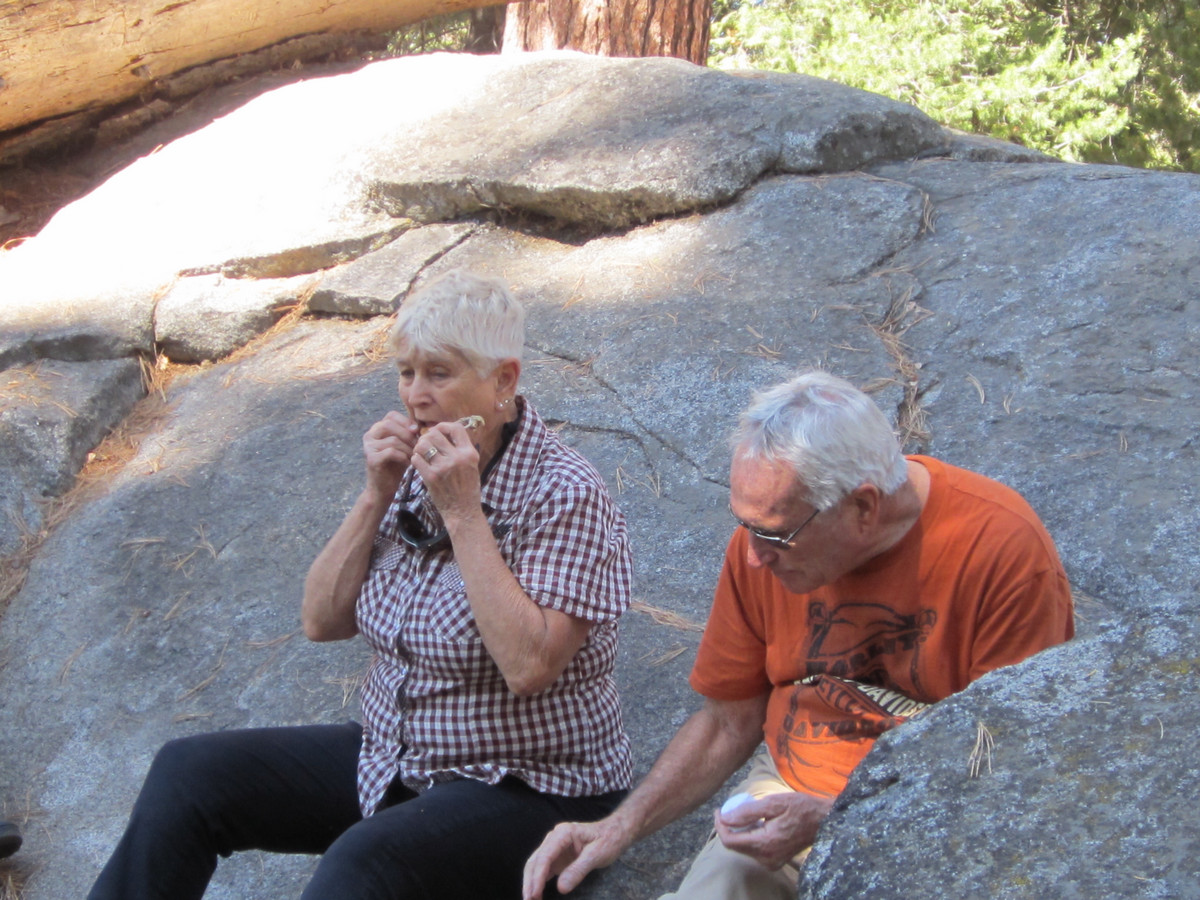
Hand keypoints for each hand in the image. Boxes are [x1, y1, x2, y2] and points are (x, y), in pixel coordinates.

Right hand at [362, 411, 418, 500]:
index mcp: (376, 429)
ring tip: (415, 456)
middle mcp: (369, 435)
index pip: (391, 415)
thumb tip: (418, 426)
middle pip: (389, 424)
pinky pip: (391, 452)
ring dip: (408, 448)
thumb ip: (408, 434)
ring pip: (393, 440)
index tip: (417, 431)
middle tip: (418, 445)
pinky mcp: (371, 458)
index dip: (405, 421)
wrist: (384, 488)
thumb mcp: (404, 446)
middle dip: (407, 434)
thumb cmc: (396, 465)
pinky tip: (408, 463)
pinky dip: (403, 457)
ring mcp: (368, 447)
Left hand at [411, 418, 482, 521]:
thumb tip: (445, 432)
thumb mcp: (472, 466)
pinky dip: (415, 458)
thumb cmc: (468, 489)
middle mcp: (457, 458)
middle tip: (425, 443)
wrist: (463, 512)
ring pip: (423, 444)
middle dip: (427, 436)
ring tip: (421, 452)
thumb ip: (461, 449)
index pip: (456, 428)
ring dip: (419, 446)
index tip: (438, 431)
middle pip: (435, 434)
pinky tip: (419, 463)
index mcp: (469, 454)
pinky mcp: (431, 477)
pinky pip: (416, 458)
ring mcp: (443, 467)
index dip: (443, 426)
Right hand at [523, 818, 632, 899]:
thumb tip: (561, 888)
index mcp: (564, 833)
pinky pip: (544, 869)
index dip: (537, 877)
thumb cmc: (609, 840)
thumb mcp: (597, 855)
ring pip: (536, 865)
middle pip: (536, 860)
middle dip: (530, 881)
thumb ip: (579, 870)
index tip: (534, 894)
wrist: (616, 832)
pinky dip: (538, 881)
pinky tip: (537, 894)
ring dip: (531, 882)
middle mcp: (555, 838)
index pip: (545, 856)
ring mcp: (555, 847)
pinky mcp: (557, 856)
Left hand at [712, 791, 831, 870]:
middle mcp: (766, 858)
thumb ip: (747, 812)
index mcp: (765, 844)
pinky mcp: (775, 861)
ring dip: (740, 832)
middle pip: (735, 846)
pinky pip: (754, 850)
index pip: (730, 841)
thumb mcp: (773, 803)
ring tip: (746, 814)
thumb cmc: (800, 808)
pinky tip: (757, 823)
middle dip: (729, 828)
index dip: (719, 825)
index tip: (719, 810)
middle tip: (730, 809)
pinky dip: (750, 836)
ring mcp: (771, 862)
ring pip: (744, 848)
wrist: (823, 821)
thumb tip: (725, 818)